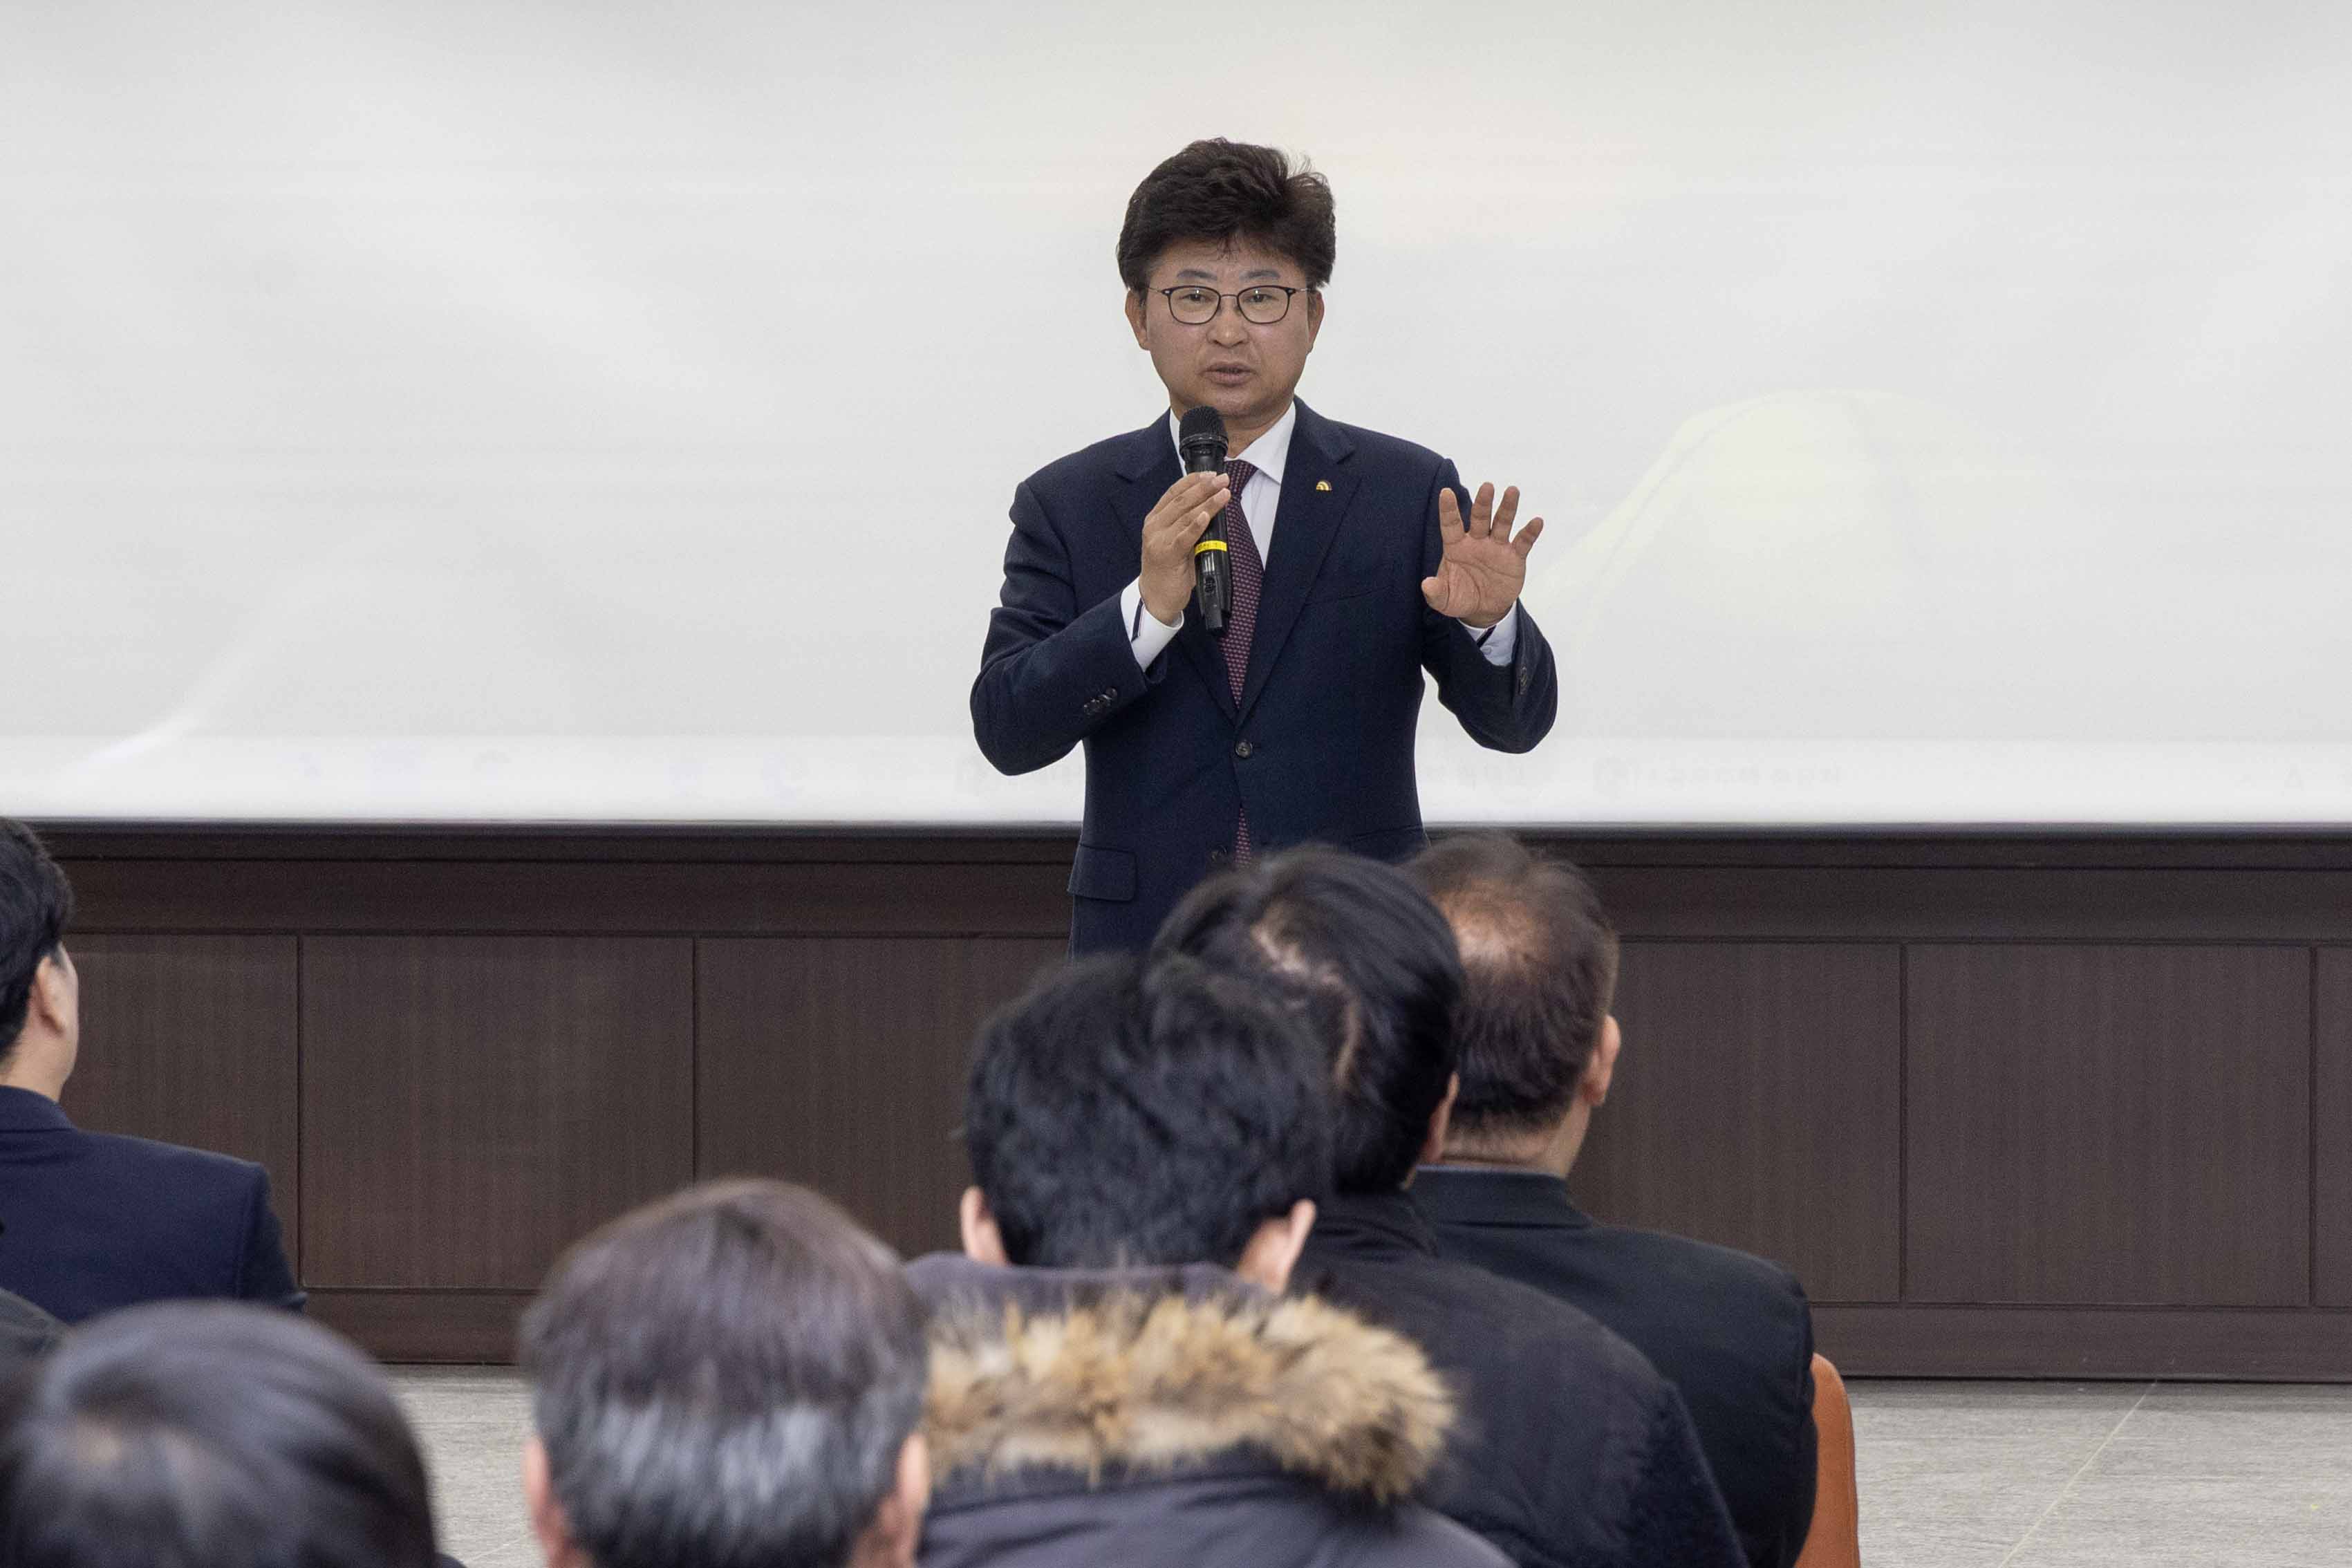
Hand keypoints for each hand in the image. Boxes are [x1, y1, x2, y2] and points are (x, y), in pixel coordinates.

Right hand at [1139, 471, 1230, 625]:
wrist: (1155, 598)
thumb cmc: (1168, 570)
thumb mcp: (1175, 541)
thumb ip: (1187, 525)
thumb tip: (1211, 509)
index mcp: (1155, 520)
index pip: (1173, 493)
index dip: (1192, 481)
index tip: (1210, 473)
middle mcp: (1154, 527)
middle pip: (1181, 501)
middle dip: (1204, 487)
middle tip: (1222, 479)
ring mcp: (1159, 540)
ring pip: (1185, 515)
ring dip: (1207, 502)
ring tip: (1223, 493)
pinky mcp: (1167, 555)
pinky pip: (1184, 536)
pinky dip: (1197, 524)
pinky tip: (1208, 514)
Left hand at [1422, 482, 1542, 627]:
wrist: (1484, 609)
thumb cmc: (1461, 598)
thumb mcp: (1444, 600)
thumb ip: (1435, 592)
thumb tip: (1426, 584)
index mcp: (1456, 547)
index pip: (1451, 525)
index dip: (1448, 509)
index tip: (1445, 492)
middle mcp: (1477, 541)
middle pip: (1480, 517)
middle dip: (1483, 502)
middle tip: (1487, 486)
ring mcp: (1496, 547)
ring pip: (1502, 523)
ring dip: (1507, 508)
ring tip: (1512, 491)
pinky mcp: (1514, 557)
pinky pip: (1523, 542)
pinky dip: (1530, 532)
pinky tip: (1537, 522)